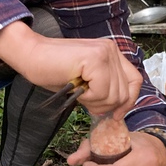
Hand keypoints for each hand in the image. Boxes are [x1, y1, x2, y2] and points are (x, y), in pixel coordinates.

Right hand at [0, 21, 141, 118]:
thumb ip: (103, 90)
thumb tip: (116, 111)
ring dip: (94, 101)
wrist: (31, 55)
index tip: (116, 115)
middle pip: (124, 93)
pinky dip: (88, 97)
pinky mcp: (95, 59)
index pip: (135, 81)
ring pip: (114, 95)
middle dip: (105, 106)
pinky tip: (75, 87)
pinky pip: (102, 91)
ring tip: (78, 91)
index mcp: (112, 54)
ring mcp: (105, 53)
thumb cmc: (52, 70)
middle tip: (84, 100)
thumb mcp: (85, 83)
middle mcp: (111, 50)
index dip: (129, 101)